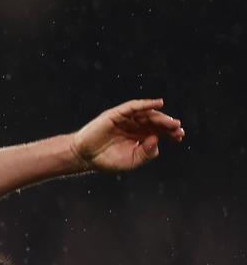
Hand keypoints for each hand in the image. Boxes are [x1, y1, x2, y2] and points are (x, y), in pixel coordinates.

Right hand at [70, 98, 184, 171]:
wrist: (85, 157)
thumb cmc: (107, 160)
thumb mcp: (132, 160)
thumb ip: (147, 152)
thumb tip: (157, 138)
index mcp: (139, 137)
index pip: (158, 131)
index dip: (170, 133)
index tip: (179, 137)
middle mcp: (134, 126)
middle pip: (155, 122)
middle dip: (168, 125)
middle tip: (178, 129)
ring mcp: (126, 119)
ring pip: (147, 114)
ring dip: (160, 117)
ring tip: (171, 122)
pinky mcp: (116, 114)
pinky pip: (133, 106)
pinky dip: (146, 104)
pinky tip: (158, 104)